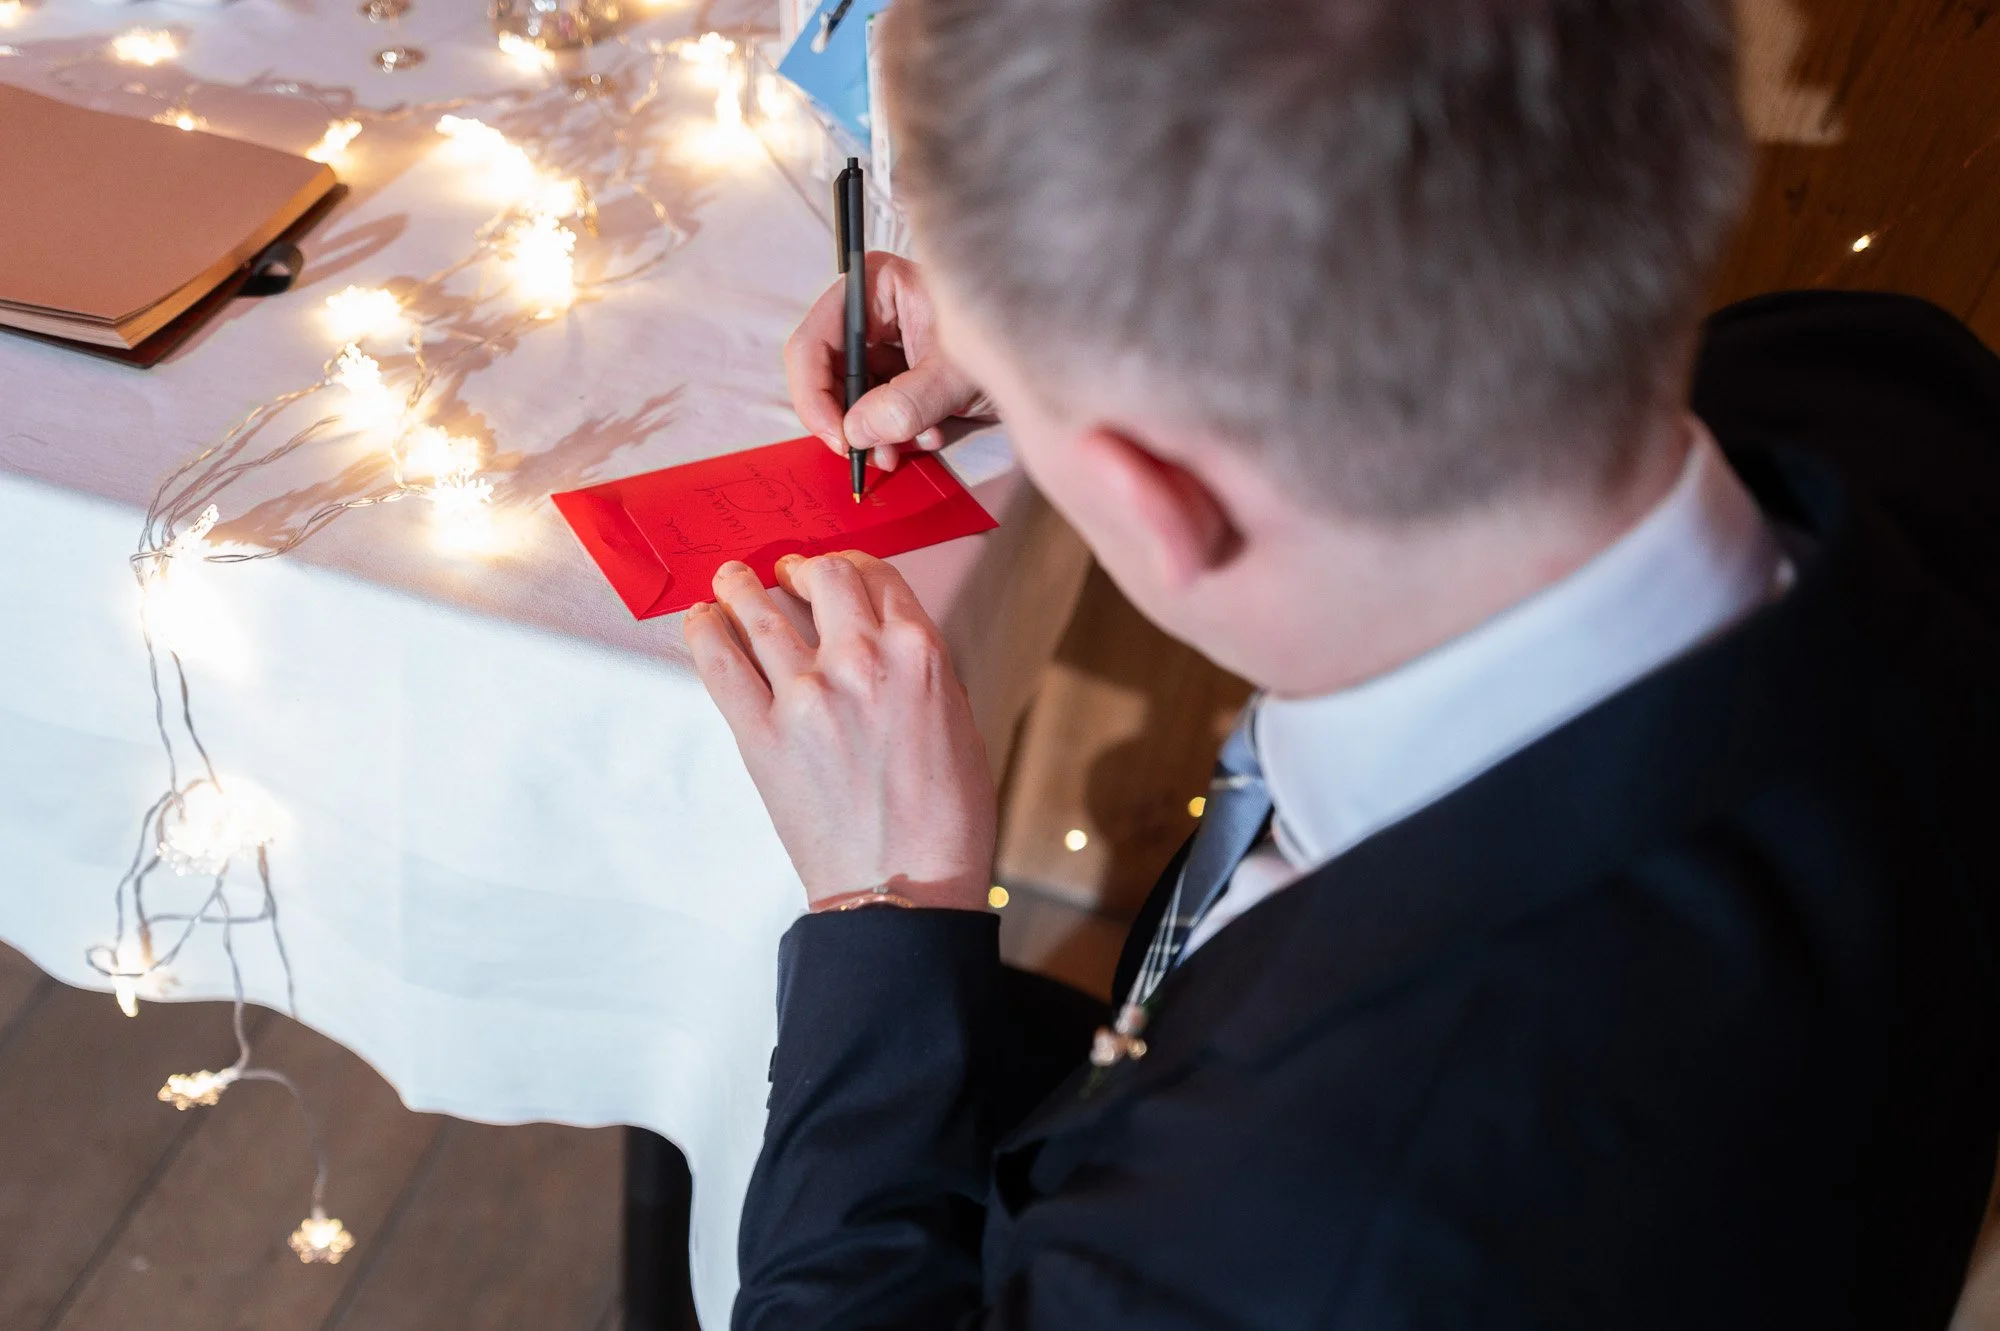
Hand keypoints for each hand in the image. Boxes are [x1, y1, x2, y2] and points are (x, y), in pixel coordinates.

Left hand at [684, 551, 996, 911]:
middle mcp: (861, 661)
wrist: (905, 888)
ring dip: (741, 586)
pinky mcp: (761, 733)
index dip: (852, 566)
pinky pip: (720, 664)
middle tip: (784, 572)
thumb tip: (893, 645)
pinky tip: (701, 619)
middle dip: (801, 568)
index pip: (878, 578)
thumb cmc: (944, 822)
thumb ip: (926, 674)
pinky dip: (705, 632)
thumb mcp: (962, 727)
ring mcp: (806, 695)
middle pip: (822, 576)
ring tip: (730, 578)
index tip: (832, 571)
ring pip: (761, 611)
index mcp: (920, 655)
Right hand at [785, 252, 997, 473]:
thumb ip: (907, 404)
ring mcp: (882, 343)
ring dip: (874, 434)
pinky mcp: (897, 372)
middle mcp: (871, 311)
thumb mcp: (955, 375)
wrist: (1048, 356)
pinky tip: (926, 438)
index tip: (839, 439)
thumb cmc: (1009, 339)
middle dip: (849, 421)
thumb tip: (857, 431)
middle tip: (867, 456)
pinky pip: (874, 410)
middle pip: (825, 374)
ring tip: (906, 450)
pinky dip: (893, 433)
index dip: (815, 395)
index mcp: (875, 286)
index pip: (813, 342)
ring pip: (849, 399)